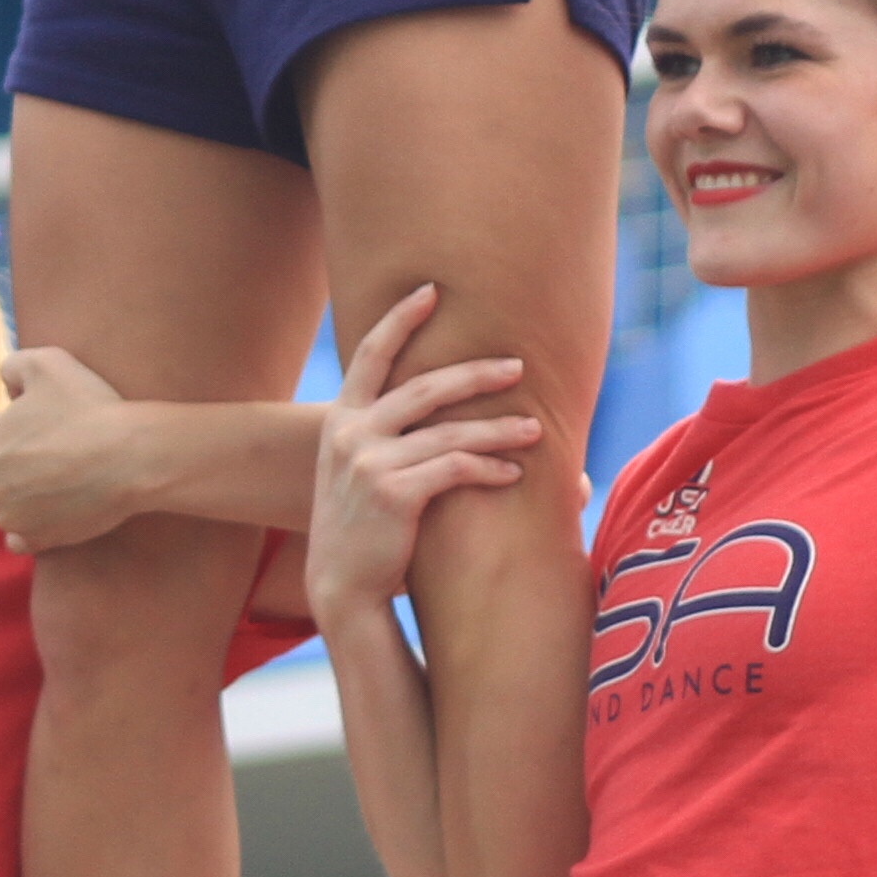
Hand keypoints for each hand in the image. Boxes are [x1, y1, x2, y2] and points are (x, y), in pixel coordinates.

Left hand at [0, 349, 151, 552]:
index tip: (44, 429)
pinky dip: (33, 529)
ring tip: (62, 481)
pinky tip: (54, 511)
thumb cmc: (86, 406)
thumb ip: (12, 367)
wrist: (130, 456)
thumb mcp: (44, 361)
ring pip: (7, 508)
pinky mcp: (36, 542)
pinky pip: (21, 539)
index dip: (14, 433)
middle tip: (55, 455)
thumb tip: (7, 386)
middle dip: (14, 469)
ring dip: (25, 499)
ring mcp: (9, 520)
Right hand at [306, 287, 540, 613]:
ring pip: (449, 432)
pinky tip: (514, 474)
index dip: (399, 319)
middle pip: (424, 387)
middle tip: (518, 366)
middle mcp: (350, 433)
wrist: (341, 587)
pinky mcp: (394, 493)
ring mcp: (369, 462)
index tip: (430, 290)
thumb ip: (395, 441)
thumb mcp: (360, 472)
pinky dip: (490, 469)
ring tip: (535, 429)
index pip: (369, 355)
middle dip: (475, 373)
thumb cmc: (366, 530)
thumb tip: (460, 424)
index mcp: (341, 421)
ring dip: (498, 429)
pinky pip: (455, 469)